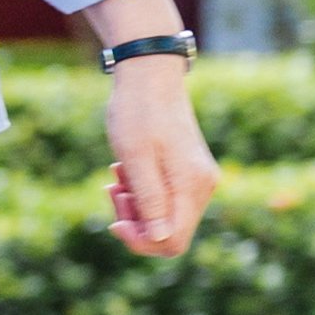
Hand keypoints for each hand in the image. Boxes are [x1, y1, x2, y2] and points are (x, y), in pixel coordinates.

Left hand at [104, 58, 220, 256]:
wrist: (149, 73)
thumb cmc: (138, 112)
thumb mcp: (135, 158)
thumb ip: (149, 199)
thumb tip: (161, 238)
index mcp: (192, 186)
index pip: (172, 241)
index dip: (141, 241)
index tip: (114, 220)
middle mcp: (202, 186)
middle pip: (169, 231)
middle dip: (136, 221)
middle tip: (112, 191)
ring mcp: (197, 178)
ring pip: (165, 215)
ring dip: (136, 204)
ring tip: (116, 176)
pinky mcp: (188, 170)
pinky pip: (166, 197)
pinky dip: (142, 190)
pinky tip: (124, 170)